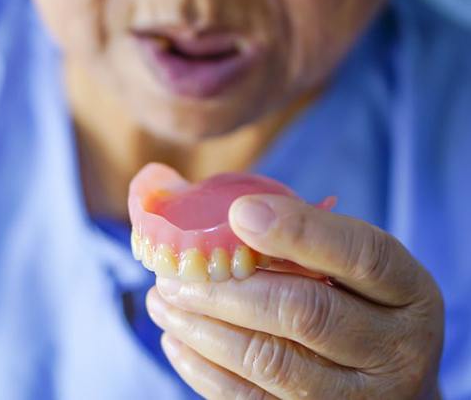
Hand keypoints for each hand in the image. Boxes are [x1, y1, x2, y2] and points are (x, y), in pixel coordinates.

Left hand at [146, 194, 443, 398]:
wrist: (386, 377)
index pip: (361, 255)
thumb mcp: (344, 261)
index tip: (238, 213)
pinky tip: (176, 339)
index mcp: (407, 291)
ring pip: (271, 362)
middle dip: (227, 288)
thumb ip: (291, 229)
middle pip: (305, 313)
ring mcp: (361, 398)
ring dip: (204, 328)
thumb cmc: (350, 300)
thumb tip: (182, 192)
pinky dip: (204, 370)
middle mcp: (396, 349)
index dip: (300, 231)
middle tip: (176, 271)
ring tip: (163, 301)